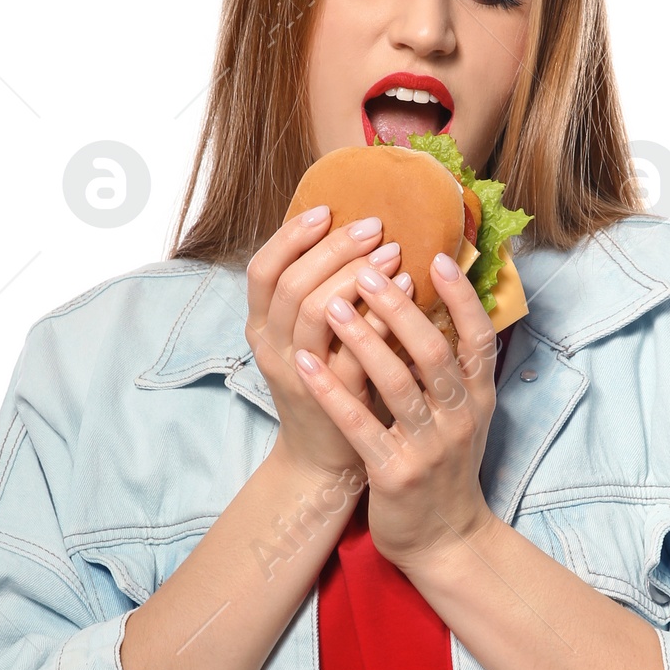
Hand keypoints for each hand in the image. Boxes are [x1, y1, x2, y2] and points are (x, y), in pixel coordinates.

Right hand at [244, 203, 415, 483]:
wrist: (325, 458)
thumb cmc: (326, 386)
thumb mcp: (309, 337)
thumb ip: (318, 293)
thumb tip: (348, 232)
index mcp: (261, 327)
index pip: (262, 270)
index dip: (291, 237)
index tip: (326, 210)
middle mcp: (272, 349)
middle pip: (293, 284)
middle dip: (334, 249)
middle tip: (374, 227)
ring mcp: (300, 375)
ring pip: (317, 312)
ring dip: (356, 276)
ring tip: (393, 253)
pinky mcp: (333, 398)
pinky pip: (353, 350)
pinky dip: (380, 317)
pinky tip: (407, 292)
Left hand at [291, 251, 499, 570]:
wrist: (445, 540)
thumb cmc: (446, 467)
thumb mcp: (464, 416)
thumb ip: (455, 369)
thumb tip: (436, 306)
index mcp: (479, 398)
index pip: (478, 337)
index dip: (461, 296)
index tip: (436, 257)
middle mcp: (460, 418)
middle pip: (433, 350)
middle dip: (398, 307)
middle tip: (367, 269)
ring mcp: (428, 446)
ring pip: (396, 382)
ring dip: (362, 339)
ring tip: (332, 304)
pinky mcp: (394, 473)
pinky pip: (359, 424)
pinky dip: (331, 391)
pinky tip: (305, 363)